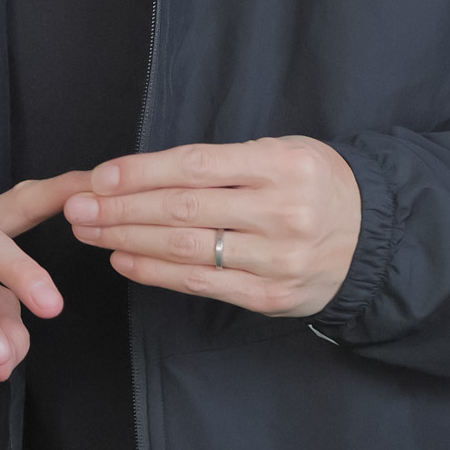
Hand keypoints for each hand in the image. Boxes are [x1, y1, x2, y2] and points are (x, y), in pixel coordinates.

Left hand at [63, 136, 362, 318]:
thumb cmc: (318, 186)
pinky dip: (155, 272)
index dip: (143, 172)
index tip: (100, 177)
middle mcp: (281, 211)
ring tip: (91, 232)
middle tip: (77, 207)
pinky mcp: (269, 296)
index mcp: (285, 165)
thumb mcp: (287, 153)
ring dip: (128, 240)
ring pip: (186, 249)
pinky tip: (124, 260)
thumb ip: (229, 162)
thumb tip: (148, 173)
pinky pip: (199, 284)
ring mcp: (275, 258)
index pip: (199, 166)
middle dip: (121, 208)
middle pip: (184, 209)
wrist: (372, 237)